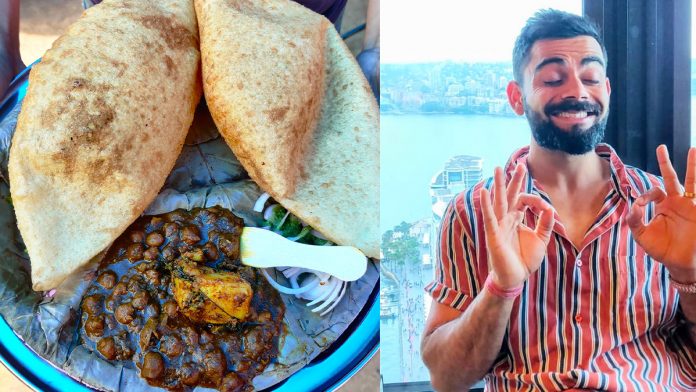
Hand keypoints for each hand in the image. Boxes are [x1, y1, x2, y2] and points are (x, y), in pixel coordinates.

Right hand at [480, 165, 554, 289]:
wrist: (515, 279)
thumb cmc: (525, 260)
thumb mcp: (541, 239)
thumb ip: (545, 223)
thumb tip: (549, 207)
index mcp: (516, 219)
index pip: (523, 201)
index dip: (535, 199)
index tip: (546, 207)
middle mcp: (506, 219)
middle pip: (510, 195)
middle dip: (514, 180)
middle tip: (519, 164)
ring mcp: (498, 226)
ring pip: (498, 202)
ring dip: (498, 186)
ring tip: (497, 169)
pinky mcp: (493, 235)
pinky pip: (489, 218)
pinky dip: (486, 205)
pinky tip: (484, 192)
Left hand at [627, 145, 695, 280]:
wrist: (681, 264)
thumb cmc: (663, 249)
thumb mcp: (643, 237)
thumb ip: (635, 221)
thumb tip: (632, 206)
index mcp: (662, 206)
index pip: (653, 191)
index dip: (645, 195)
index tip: (641, 205)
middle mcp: (676, 202)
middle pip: (671, 178)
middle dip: (665, 163)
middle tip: (660, 147)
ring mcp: (691, 205)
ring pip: (693, 182)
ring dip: (692, 166)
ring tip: (693, 150)